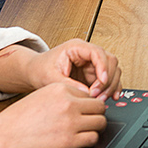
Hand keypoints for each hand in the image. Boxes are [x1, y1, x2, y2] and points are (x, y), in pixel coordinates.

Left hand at [0, 38, 121, 98]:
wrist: (34, 72)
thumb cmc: (40, 69)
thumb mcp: (50, 78)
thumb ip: (69, 85)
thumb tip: (86, 93)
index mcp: (77, 48)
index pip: (98, 53)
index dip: (103, 67)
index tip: (102, 82)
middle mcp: (87, 54)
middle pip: (110, 61)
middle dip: (108, 80)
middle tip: (98, 95)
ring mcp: (91, 64)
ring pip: (112, 71)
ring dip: (110, 86)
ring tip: (100, 100)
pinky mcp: (93, 74)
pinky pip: (109, 79)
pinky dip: (111, 88)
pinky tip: (111, 97)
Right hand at [0, 81, 107, 147]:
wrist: (4, 134)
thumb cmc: (19, 118)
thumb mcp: (42, 95)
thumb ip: (63, 96)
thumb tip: (83, 102)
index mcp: (61, 89)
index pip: (89, 93)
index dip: (88, 103)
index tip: (86, 110)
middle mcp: (68, 103)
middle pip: (99, 106)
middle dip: (97, 113)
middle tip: (91, 120)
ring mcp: (71, 122)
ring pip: (100, 122)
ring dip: (96, 127)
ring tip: (87, 130)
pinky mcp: (69, 140)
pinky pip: (93, 138)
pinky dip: (90, 139)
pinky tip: (82, 139)